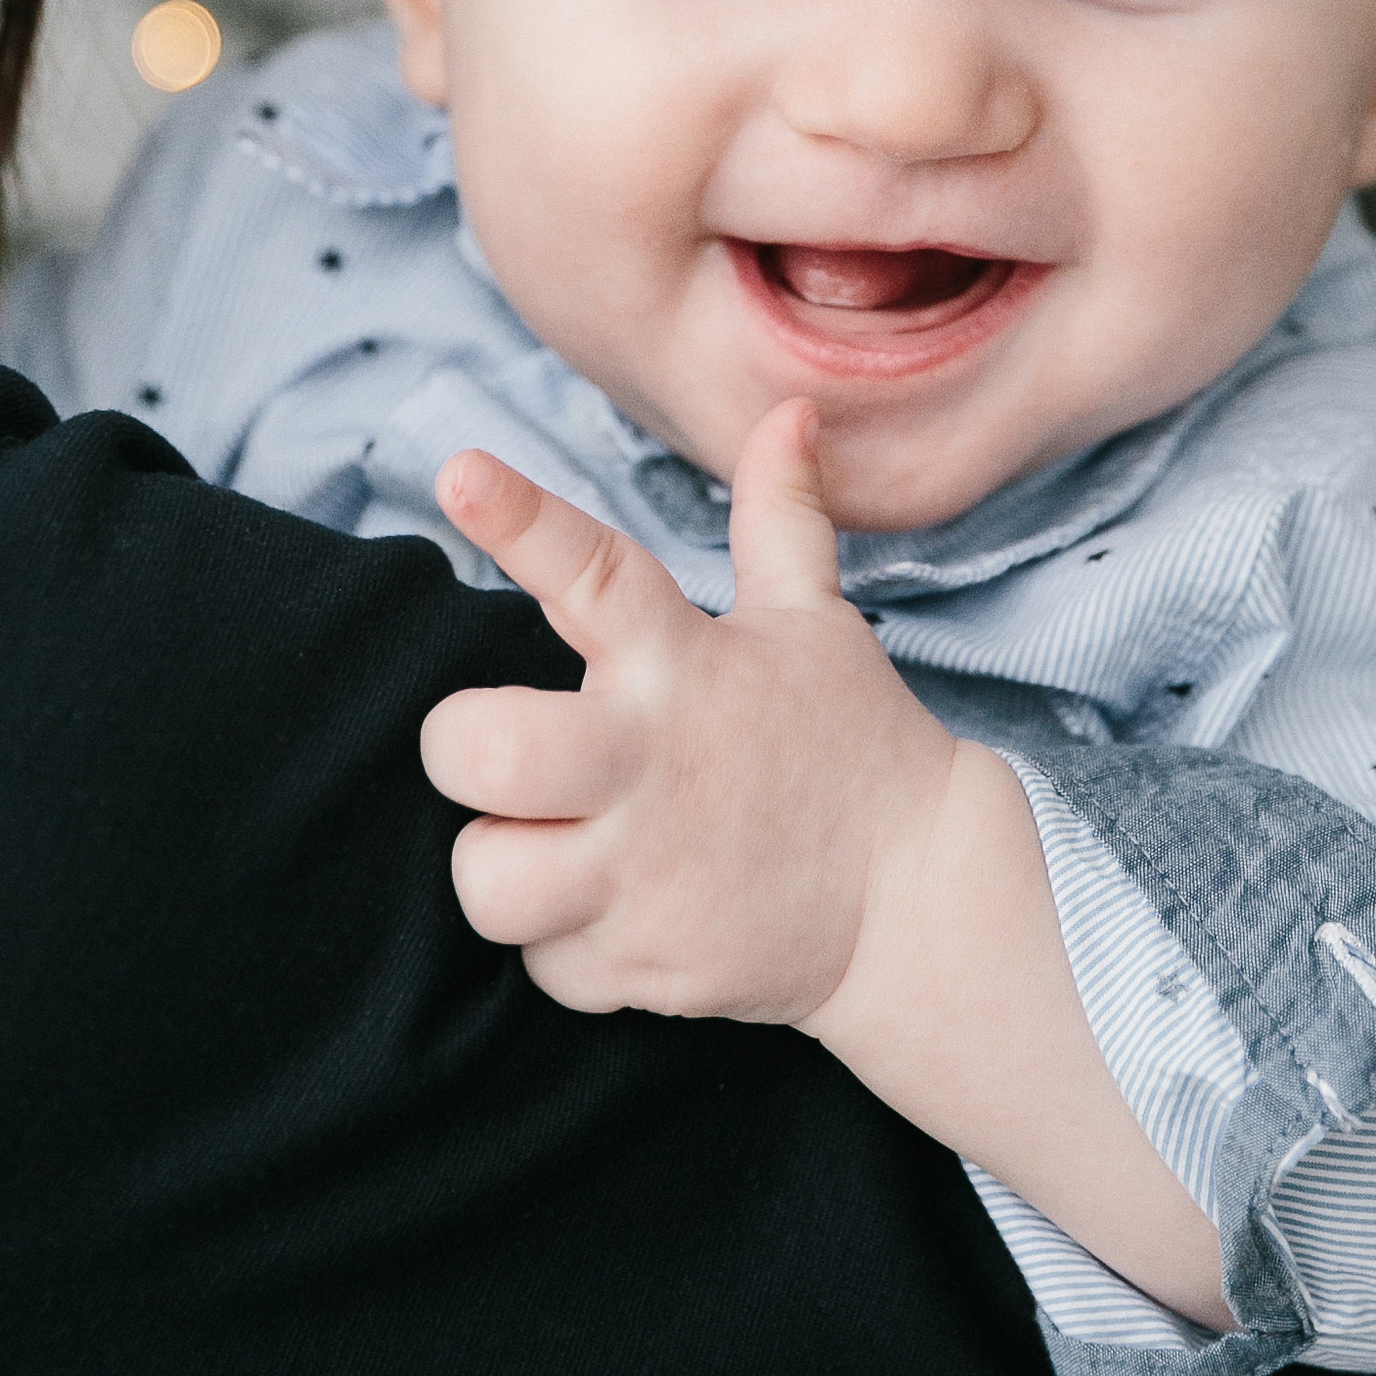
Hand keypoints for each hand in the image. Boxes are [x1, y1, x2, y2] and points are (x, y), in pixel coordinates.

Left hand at [420, 401, 959, 1024]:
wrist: (919, 902)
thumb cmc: (849, 745)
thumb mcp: (813, 623)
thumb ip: (780, 518)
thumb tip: (790, 409)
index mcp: (682, 666)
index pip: (593, 572)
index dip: (519, 519)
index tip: (457, 472)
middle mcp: (649, 765)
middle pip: (482, 753)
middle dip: (462, 749)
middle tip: (500, 750)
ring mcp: (642, 874)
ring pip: (486, 877)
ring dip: (508, 865)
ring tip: (561, 845)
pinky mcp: (641, 965)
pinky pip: (541, 962)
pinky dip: (567, 946)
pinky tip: (620, 914)